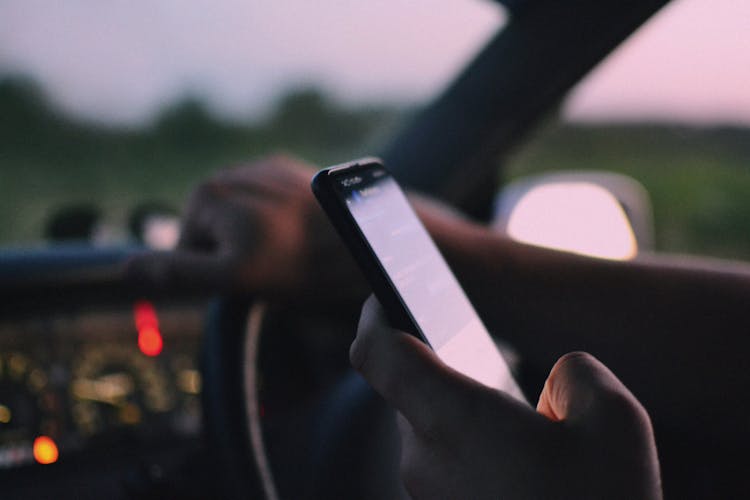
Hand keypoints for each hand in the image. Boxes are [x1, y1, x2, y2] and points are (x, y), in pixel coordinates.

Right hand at [127, 155, 365, 302]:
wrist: (366, 238)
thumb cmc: (300, 263)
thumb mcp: (232, 277)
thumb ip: (177, 272)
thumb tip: (127, 269)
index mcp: (205, 194)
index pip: (189, 252)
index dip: (217, 276)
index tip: (253, 277)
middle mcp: (230, 172)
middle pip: (217, 233)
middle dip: (239, 255)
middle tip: (277, 267)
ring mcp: (263, 169)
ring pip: (245, 222)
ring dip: (261, 240)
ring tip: (295, 250)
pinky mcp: (293, 172)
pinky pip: (272, 209)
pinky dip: (282, 224)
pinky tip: (306, 232)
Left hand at [352, 296, 661, 499]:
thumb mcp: (617, 421)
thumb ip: (579, 375)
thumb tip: (556, 383)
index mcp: (454, 421)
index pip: (378, 353)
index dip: (375, 312)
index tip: (384, 289)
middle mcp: (425, 459)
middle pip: (408, 387)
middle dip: (438, 360)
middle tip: (462, 331)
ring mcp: (430, 494)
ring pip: (429, 425)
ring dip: (460, 404)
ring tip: (504, 395)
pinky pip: (443, 459)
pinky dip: (467, 439)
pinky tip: (512, 444)